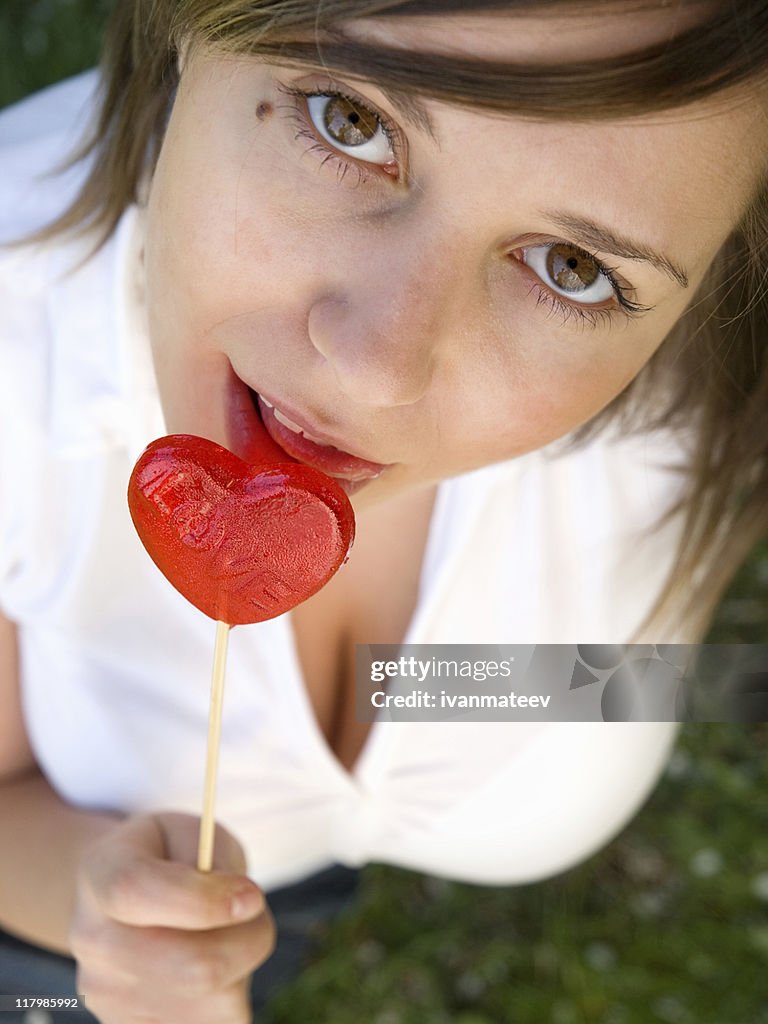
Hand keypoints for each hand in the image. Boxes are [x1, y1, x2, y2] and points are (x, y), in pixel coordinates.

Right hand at [70, 812, 274, 1022]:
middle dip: (248, 939)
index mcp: (103, 872)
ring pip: (215, 1003)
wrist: (123, 903)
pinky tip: (210, 972)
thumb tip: (239, 907)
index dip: (205, 900)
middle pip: (193, 967)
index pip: (138, 891)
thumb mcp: (194, 832)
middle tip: (252, 912)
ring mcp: (107, 996)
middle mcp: (94, 941)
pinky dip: (228, 1000)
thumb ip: (214, 859)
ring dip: (242, 969)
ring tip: (222, 938)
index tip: (252, 895)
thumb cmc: (171, 858)